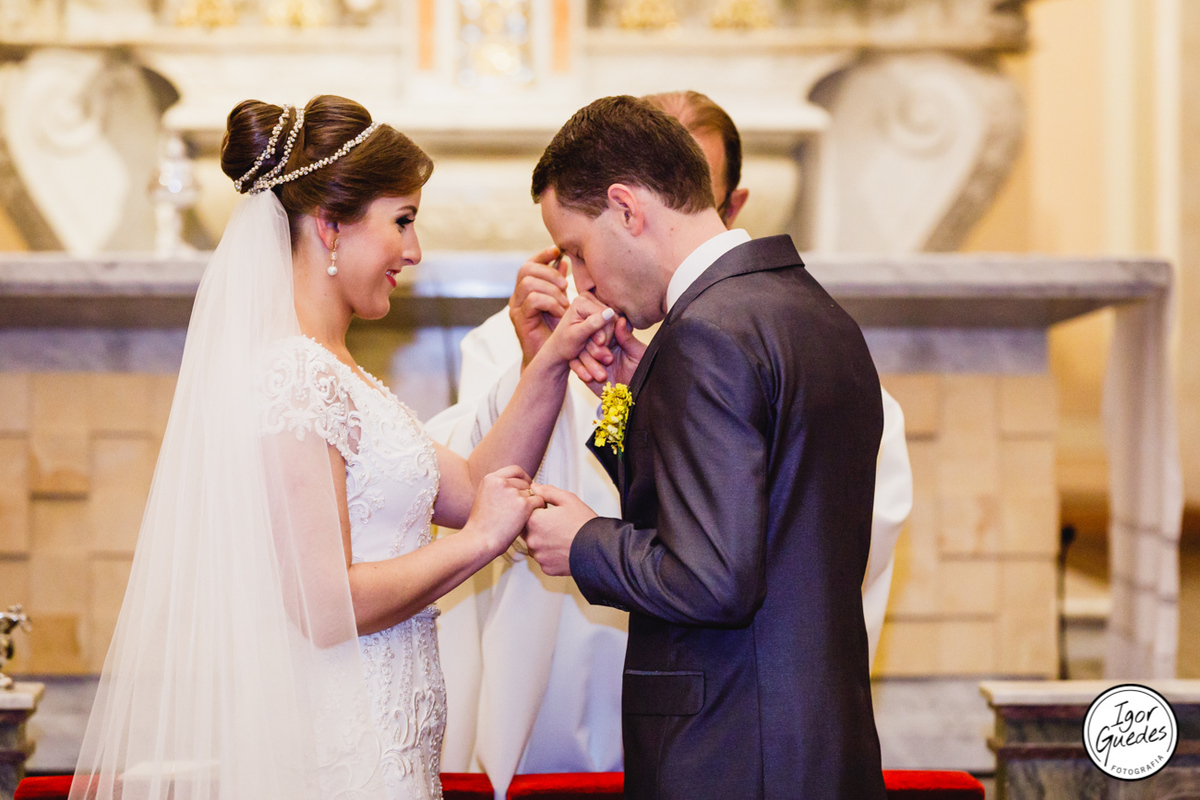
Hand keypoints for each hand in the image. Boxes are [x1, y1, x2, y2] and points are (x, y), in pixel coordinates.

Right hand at [462, 466, 545, 559]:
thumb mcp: (484, 498)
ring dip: (532, 504)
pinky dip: (539, 509)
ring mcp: (513, 492)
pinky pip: (539, 501)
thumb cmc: (481, 526)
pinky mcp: (523, 504)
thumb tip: (518, 484)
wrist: (479, 541)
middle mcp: (501, 482)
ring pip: (532, 493)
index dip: (524, 478)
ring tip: (523, 517)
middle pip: (525, 483)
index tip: (527, 487)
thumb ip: (498, 488)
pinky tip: (532, 518)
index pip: (515, 470)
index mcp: (490, 479)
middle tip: (525, 508)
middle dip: (527, 494)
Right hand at [508, 247, 570, 367]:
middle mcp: (517, 297)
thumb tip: (562, 260)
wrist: (553, 358)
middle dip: (549, 273)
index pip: (529, 264)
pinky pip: (533, 300)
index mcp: (527, 290)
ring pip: (529, 283)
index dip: (542, 255)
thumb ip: (559, 283)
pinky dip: (550, 303)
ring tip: (564, 304)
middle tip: (565, 285)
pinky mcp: (519, 319)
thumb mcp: (563, 302)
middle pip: (526, 269)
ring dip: (551, 290)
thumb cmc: (559, 332)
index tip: (557, 250)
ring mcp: (516, 308)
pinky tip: (560, 313)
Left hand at [524, 484, 597, 576]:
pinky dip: (550, 553)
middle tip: (556, 523)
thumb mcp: (568, 499)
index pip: (526, 511)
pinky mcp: (546, 568)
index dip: (538, 509)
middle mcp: (532, 540)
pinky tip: (562, 547)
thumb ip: (547, 491)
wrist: (598, 549)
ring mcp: (539, 555)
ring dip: (542, 540)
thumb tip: (535, 488)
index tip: (548, 510)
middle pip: (527, 529)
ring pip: (534, 545)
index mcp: (534, 520)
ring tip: (561, 536)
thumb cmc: (584, 524)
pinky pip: (543, 558)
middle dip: (538, 525)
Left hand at [531, 296, 616, 375]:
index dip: (605, 332)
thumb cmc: (565, 344)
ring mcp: (594, 304)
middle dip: (606, 335)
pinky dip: (607, 336)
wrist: (560, 349)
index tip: (597, 345)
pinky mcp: (599, 312)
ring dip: (607, 337)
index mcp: (582, 301)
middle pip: (611, 317)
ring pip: (613, 322)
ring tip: (595, 345)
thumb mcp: (577, 336)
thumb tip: (610, 312)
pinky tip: (597, 342)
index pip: (606, 314)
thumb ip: (593, 324)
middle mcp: (589, 298)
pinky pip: (612, 324)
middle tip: (596, 347)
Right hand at [567, 292, 646, 395]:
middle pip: (589, 337)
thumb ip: (628, 338)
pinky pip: (576, 365)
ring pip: (581, 351)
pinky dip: (582, 371)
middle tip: (608, 360)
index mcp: (616, 338)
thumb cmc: (641, 374)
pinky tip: (591, 378)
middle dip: (594, 348)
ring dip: (590, 362)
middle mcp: (602, 345)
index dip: (602, 331)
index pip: (603, 327)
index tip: (605, 341)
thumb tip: (620, 320)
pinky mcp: (585, 369)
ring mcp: (592, 357)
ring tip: (603, 375)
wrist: (632, 397)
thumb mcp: (637, 355)